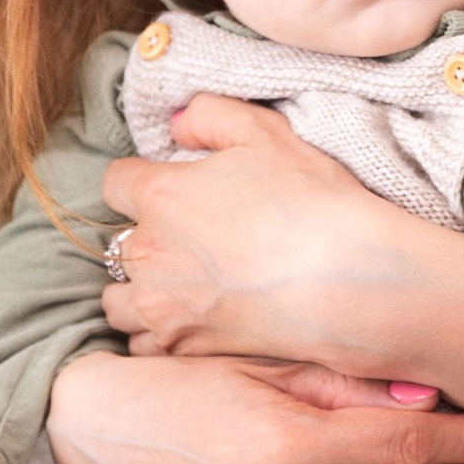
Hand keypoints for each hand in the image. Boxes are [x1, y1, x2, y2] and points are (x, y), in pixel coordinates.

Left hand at [101, 95, 434, 368]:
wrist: (347, 281)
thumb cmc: (312, 203)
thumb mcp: (265, 134)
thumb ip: (209, 116)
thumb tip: (177, 126)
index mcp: (161, 195)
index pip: (116, 183)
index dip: (143, 183)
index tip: (174, 191)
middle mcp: (149, 253)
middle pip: (117, 245)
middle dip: (147, 240)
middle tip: (193, 243)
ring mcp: (162, 307)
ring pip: (118, 301)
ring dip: (140, 291)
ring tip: (180, 288)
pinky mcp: (184, 348)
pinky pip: (145, 345)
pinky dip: (157, 336)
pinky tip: (190, 323)